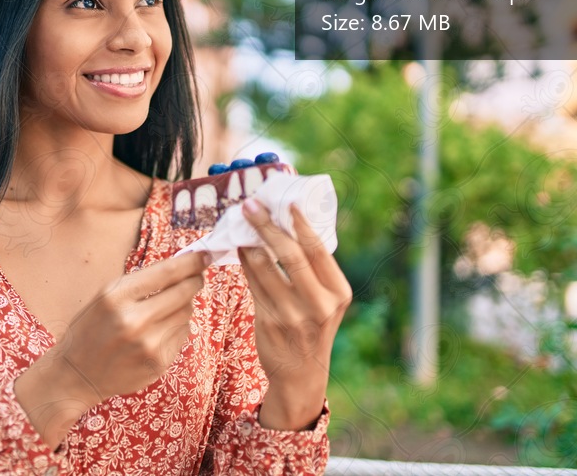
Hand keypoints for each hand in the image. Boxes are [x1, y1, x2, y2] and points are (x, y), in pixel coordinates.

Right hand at [15, 250, 209, 447]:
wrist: (77, 374)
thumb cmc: (91, 329)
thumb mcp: (105, 296)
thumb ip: (140, 283)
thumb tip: (182, 266)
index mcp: (116, 296)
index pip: (166, 273)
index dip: (191, 262)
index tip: (204, 255)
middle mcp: (134, 320)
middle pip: (183, 292)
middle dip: (195, 280)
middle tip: (197, 276)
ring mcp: (148, 344)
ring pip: (186, 313)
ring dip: (182, 306)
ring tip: (162, 310)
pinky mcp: (158, 363)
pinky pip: (182, 334)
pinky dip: (176, 328)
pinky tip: (157, 333)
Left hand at [237, 200, 351, 430]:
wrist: (301, 374)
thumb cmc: (313, 326)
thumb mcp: (326, 300)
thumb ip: (313, 269)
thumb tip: (288, 223)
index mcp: (338, 293)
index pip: (317, 250)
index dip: (300, 223)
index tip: (285, 202)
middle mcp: (318, 304)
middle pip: (289, 255)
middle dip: (266, 226)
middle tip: (250, 205)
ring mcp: (292, 315)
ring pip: (263, 268)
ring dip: (249, 241)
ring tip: (240, 223)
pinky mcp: (268, 322)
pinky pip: (252, 284)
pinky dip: (243, 262)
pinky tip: (238, 248)